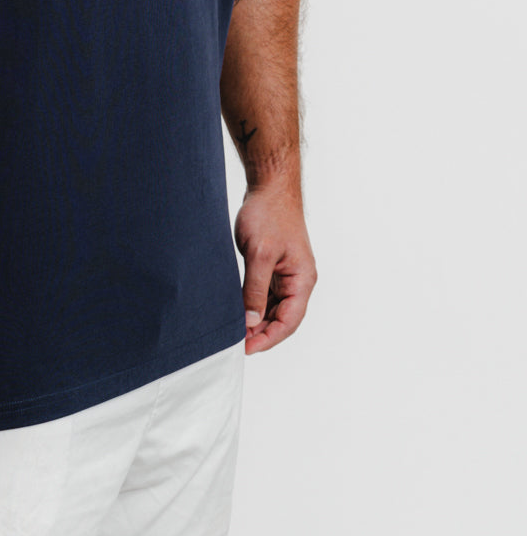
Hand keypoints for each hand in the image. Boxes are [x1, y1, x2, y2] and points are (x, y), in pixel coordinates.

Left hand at [234, 183, 316, 354]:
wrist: (270, 186)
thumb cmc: (269, 214)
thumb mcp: (259, 254)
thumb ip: (255, 290)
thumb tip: (250, 322)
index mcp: (302, 280)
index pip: (289, 322)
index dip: (268, 339)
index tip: (245, 348)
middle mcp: (298, 281)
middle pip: (282, 319)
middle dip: (260, 333)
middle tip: (234, 342)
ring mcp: (287, 275)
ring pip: (273, 309)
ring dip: (256, 321)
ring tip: (233, 330)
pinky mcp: (274, 267)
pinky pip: (266, 294)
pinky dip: (253, 305)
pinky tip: (237, 310)